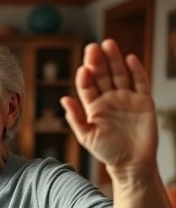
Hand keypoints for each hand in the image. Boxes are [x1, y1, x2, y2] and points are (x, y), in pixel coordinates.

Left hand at [60, 39, 156, 172]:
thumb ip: (75, 118)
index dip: (84, 77)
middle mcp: (109, 98)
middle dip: (97, 61)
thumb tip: (63, 99)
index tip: (82, 69)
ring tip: (108, 44)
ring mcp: (126, 98)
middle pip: (102, 75)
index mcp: (93, 106)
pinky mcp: (143, 101)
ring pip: (120, 74)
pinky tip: (129, 58)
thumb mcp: (86, 136)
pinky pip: (140, 82)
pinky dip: (136, 70)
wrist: (131, 163)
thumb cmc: (107, 151)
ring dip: (114, 59)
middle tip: (93, 47)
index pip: (87, 86)